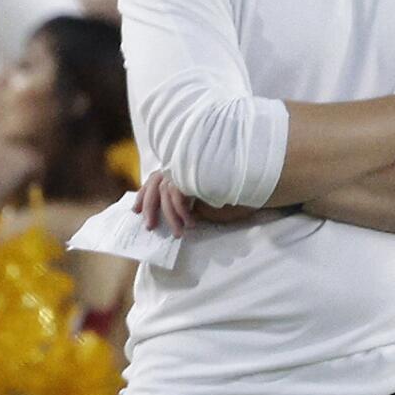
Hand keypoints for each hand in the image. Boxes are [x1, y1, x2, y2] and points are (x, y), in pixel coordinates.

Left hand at [133, 173, 261, 234]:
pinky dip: (183, 210)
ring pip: (167, 191)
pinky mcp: (196, 171)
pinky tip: (192, 223)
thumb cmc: (240, 184)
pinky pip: (179, 192)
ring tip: (178, 233)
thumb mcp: (213, 195)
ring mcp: (190, 164)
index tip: (135, 211)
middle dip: (149, 205)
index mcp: (185, 164)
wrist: (258, 172)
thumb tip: (179, 214)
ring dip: (170, 215)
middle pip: (156, 181)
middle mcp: (185, 161)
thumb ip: (196, 200)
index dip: (145, 193)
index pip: (157, 177)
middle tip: (149, 226)